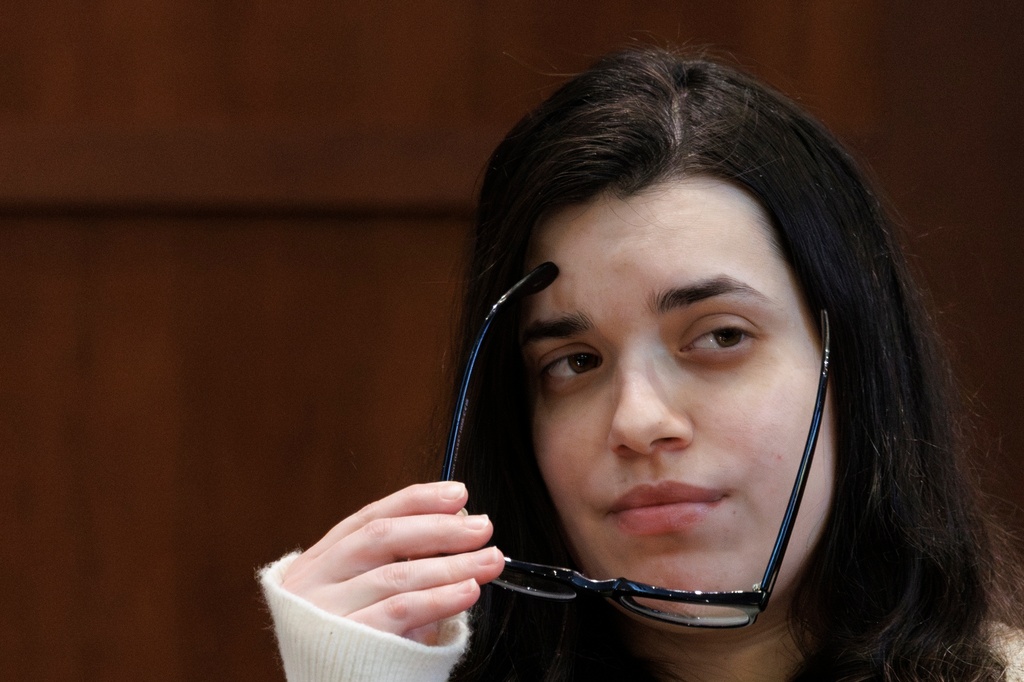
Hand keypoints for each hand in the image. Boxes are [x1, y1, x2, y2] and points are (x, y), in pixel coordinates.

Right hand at [280, 481, 504, 644]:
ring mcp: (326, 611)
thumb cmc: (350, 644)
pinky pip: (400, 612)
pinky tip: (467, 591)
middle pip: (383, 537)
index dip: (418, 501)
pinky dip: (439, 598)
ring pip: (397, 575)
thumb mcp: (364, 596)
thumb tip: (457, 529)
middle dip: (440, 529)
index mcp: (320, 560)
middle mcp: (316, 580)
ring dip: (452, 565)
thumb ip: (398, 564)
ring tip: (489, 560)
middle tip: (482, 527)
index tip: (458, 495)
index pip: (371, 516)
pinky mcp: (348, 642)